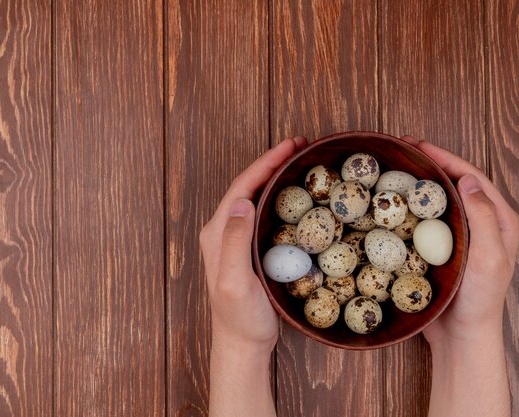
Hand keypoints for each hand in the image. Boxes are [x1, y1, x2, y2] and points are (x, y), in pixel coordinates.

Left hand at [199, 137, 307, 354]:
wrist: (242, 344)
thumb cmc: (240, 317)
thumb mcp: (235, 281)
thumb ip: (234, 242)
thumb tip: (243, 202)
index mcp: (217, 233)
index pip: (241, 187)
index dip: (265, 163)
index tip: (290, 145)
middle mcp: (223, 231)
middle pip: (248, 186)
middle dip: (272, 163)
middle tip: (301, 146)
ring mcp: (236, 240)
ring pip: (256, 198)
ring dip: (276, 177)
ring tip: (300, 162)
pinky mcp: (249, 250)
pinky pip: (265, 215)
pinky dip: (280, 198)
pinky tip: (297, 196)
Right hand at [400, 136, 518, 344]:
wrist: (462, 334)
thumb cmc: (480, 299)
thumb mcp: (489, 257)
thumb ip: (484, 218)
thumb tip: (468, 179)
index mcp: (498, 220)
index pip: (471, 177)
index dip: (445, 157)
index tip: (418, 145)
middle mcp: (479, 223)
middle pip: (453, 182)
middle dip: (428, 163)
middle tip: (400, 149)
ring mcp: (459, 235)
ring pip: (437, 199)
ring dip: (416, 182)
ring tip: (392, 170)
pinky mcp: (440, 248)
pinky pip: (423, 219)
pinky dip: (408, 207)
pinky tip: (390, 204)